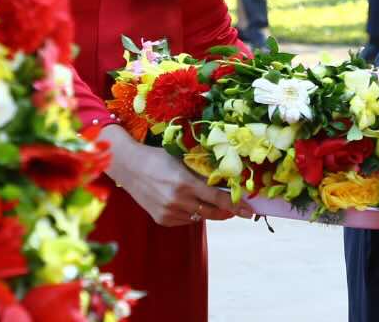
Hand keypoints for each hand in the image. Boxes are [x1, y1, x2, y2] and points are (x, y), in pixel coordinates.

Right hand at [102, 125, 253, 225]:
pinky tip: (190, 203)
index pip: (218, 198)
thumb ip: (203, 173)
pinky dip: (193, 213)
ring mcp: (168, 213)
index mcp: (186, 183)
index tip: (249, 212)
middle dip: (227, 212)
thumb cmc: (159, 158)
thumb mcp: (184, 160)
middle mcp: (177, 201)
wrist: (129, 167)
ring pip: (199, 217)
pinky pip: (185, 220)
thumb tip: (226, 181)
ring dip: (209, 211)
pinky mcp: (161, 219)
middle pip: (212, 213)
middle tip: (238, 209)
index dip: (236, 205)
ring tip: (212, 202)